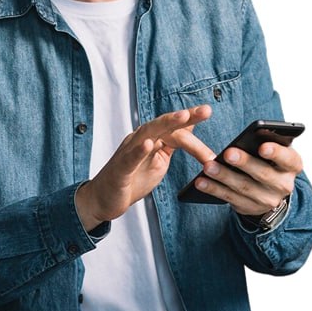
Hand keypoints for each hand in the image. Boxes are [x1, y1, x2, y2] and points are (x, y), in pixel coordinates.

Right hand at [75, 105, 212, 230]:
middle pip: (164, 124)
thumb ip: (173, 143)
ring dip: (166, 124)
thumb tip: (191, 127)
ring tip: (183, 116)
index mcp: (152, 138)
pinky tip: (150, 144)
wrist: (103, 199)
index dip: (191, 118)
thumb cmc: (132, 179)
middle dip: (185, 116)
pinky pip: (130, 158)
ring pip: (148, 133)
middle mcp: (140, 140)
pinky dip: (139, 150)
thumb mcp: (160, 160)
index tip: (207, 110)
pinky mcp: (120, 170)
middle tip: (206, 111)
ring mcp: (128, 152)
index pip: (174, 127)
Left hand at [194, 140, 302, 216]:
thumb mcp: (277, 151)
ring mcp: (267, 200)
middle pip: (263, 174)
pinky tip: (201, 182)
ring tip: (208, 166)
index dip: (276, 153)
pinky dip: (214, 189)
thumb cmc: (271, 160)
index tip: (262, 147)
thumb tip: (254, 134)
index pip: (288, 159)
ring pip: (244, 187)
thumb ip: (269, 141)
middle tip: (228, 153)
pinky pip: (229, 198)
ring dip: (224, 176)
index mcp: (293, 165)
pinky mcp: (249, 207)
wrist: (271, 190)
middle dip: (244, 163)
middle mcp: (283, 185)